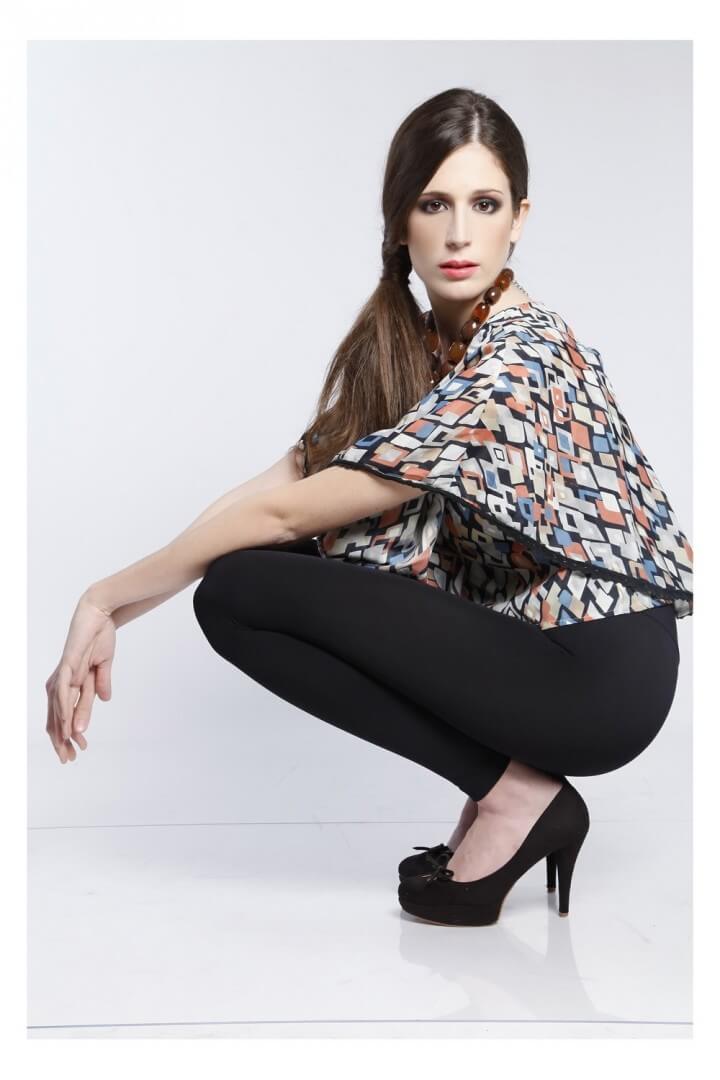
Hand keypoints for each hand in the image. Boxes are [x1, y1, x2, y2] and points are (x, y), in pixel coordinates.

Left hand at [45, 594, 116, 763]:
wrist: (99, 613)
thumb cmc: (99, 637)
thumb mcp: (104, 666)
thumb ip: (101, 683)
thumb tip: (105, 700)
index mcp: (69, 683)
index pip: (64, 715)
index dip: (69, 735)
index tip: (78, 752)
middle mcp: (61, 681)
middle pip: (55, 716)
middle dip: (61, 739)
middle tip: (67, 759)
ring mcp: (63, 673)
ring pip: (57, 707)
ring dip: (62, 728)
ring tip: (68, 745)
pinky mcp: (68, 663)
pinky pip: (63, 689)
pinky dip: (63, 707)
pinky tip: (66, 721)